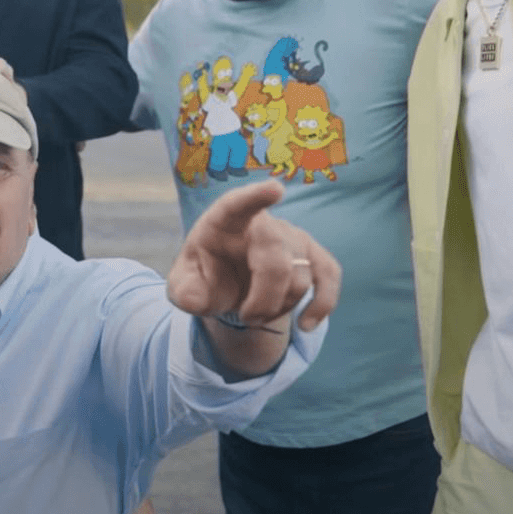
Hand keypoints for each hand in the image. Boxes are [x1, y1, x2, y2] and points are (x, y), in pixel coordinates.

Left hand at [167, 180, 338, 332]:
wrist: (230, 285)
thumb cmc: (206, 276)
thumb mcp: (185, 286)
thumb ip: (184, 292)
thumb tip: (193, 299)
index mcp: (225, 221)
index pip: (239, 203)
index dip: (256, 196)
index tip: (275, 190)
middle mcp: (263, 224)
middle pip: (276, 259)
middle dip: (263, 299)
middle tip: (246, 318)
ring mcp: (292, 238)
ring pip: (300, 277)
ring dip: (279, 308)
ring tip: (256, 315)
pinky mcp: (313, 256)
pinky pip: (328, 277)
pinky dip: (321, 304)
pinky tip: (306, 323)